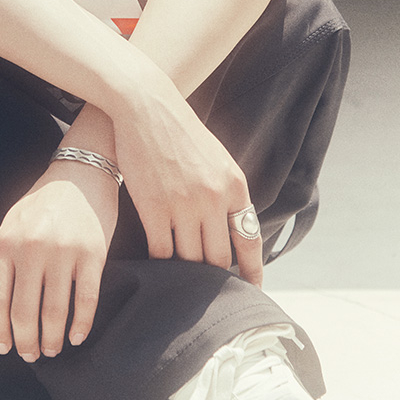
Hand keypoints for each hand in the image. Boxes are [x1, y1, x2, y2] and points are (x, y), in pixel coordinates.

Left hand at [0, 161, 118, 359]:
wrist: (81, 173)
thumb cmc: (42, 203)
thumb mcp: (11, 226)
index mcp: (6, 242)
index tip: (3, 348)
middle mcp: (32, 248)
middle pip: (25, 312)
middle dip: (26, 342)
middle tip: (30, 356)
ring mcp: (64, 252)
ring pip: (55, 312)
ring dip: (52, 339)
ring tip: (51, 350)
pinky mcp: (93, 254)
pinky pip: (86, 300)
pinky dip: (81, 324)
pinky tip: (76, 336)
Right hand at [111, 78, 262, 286]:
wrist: (146, 107)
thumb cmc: (180, 132)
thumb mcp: (217, 158)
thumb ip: (227, 191)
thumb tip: (233, 225)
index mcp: (234, 186)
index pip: (249, 240)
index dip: (252, 271)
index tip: (253, 289)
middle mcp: (213, 198)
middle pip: (217, 258)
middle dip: (214, 278)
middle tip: (208, 292)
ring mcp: (183, 205)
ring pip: (188, 259)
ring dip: (185, 273)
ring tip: (181, 284)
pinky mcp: (153, 207)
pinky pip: (161, 251)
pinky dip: (160, 262)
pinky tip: (157, 265)